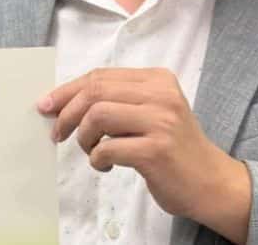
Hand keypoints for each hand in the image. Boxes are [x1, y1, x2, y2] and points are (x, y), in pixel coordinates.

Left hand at [39, 67, 250, 242]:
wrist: (211, 182)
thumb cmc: (173, 148)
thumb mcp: (150, 112)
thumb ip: (117, 101)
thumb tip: (62, 102)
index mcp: (157, 79)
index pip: (100, 76)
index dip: (67, 90)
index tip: (46, 105)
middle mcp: (161, 94)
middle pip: (95, 91)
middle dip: (67, 112)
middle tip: (57, 133)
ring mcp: (161, 121)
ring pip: (97, 115)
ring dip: (83, 138)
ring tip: (92, 151)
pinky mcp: (157, 150)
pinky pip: (107, 148)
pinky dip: (97, 159)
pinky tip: (106, 165)